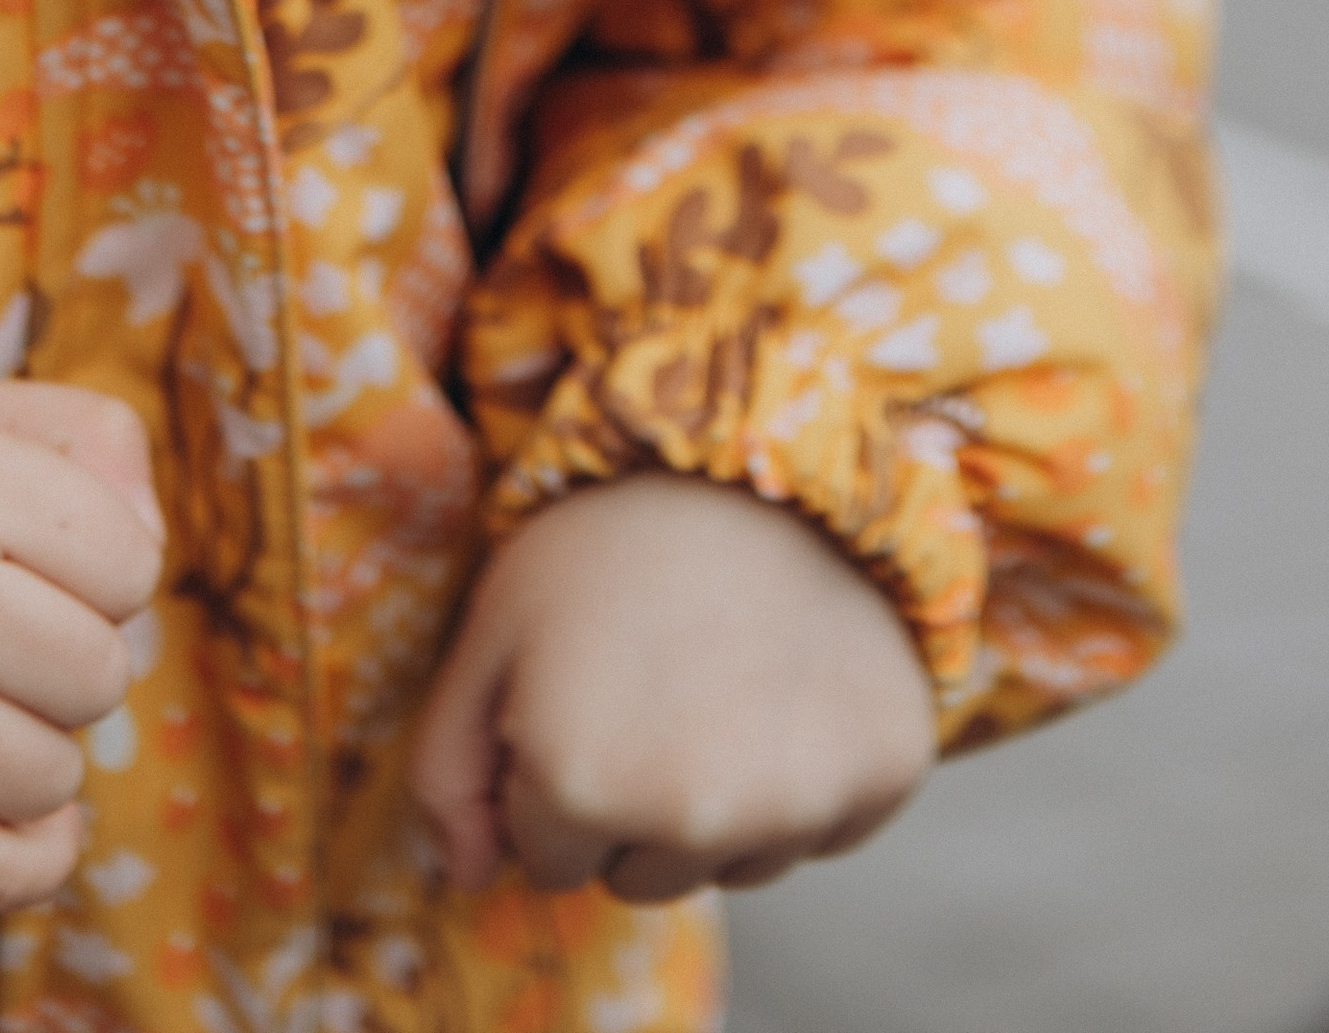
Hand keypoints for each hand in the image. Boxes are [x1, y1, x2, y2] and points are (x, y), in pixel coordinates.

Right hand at [0, 379, 162, 915]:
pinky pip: (6, 876)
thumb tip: (150, 541)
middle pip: (102, 675)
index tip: (27, 565)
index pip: (133, 564)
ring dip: (31, 755)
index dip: (101, 573)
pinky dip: (25, 855)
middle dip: (67, 666)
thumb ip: (100, 443)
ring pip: (56, 778)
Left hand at [409, 473, 934, 902]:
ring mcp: (796, 807)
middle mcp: (689, 820)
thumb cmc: (614, 536)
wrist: (764, 448)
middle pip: (639, 877)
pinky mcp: (880, 779)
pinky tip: (789, 687)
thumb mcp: (493, 625)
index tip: (584, 690)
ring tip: (720, 677)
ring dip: (718, 802)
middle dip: (631, 803)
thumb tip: (472, 880)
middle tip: (653, 683)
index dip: (555, 775)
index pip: (548, 860)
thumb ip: (449, 771)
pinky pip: (822, 833)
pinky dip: (805, 780)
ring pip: (730, 864)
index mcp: (576, 784)